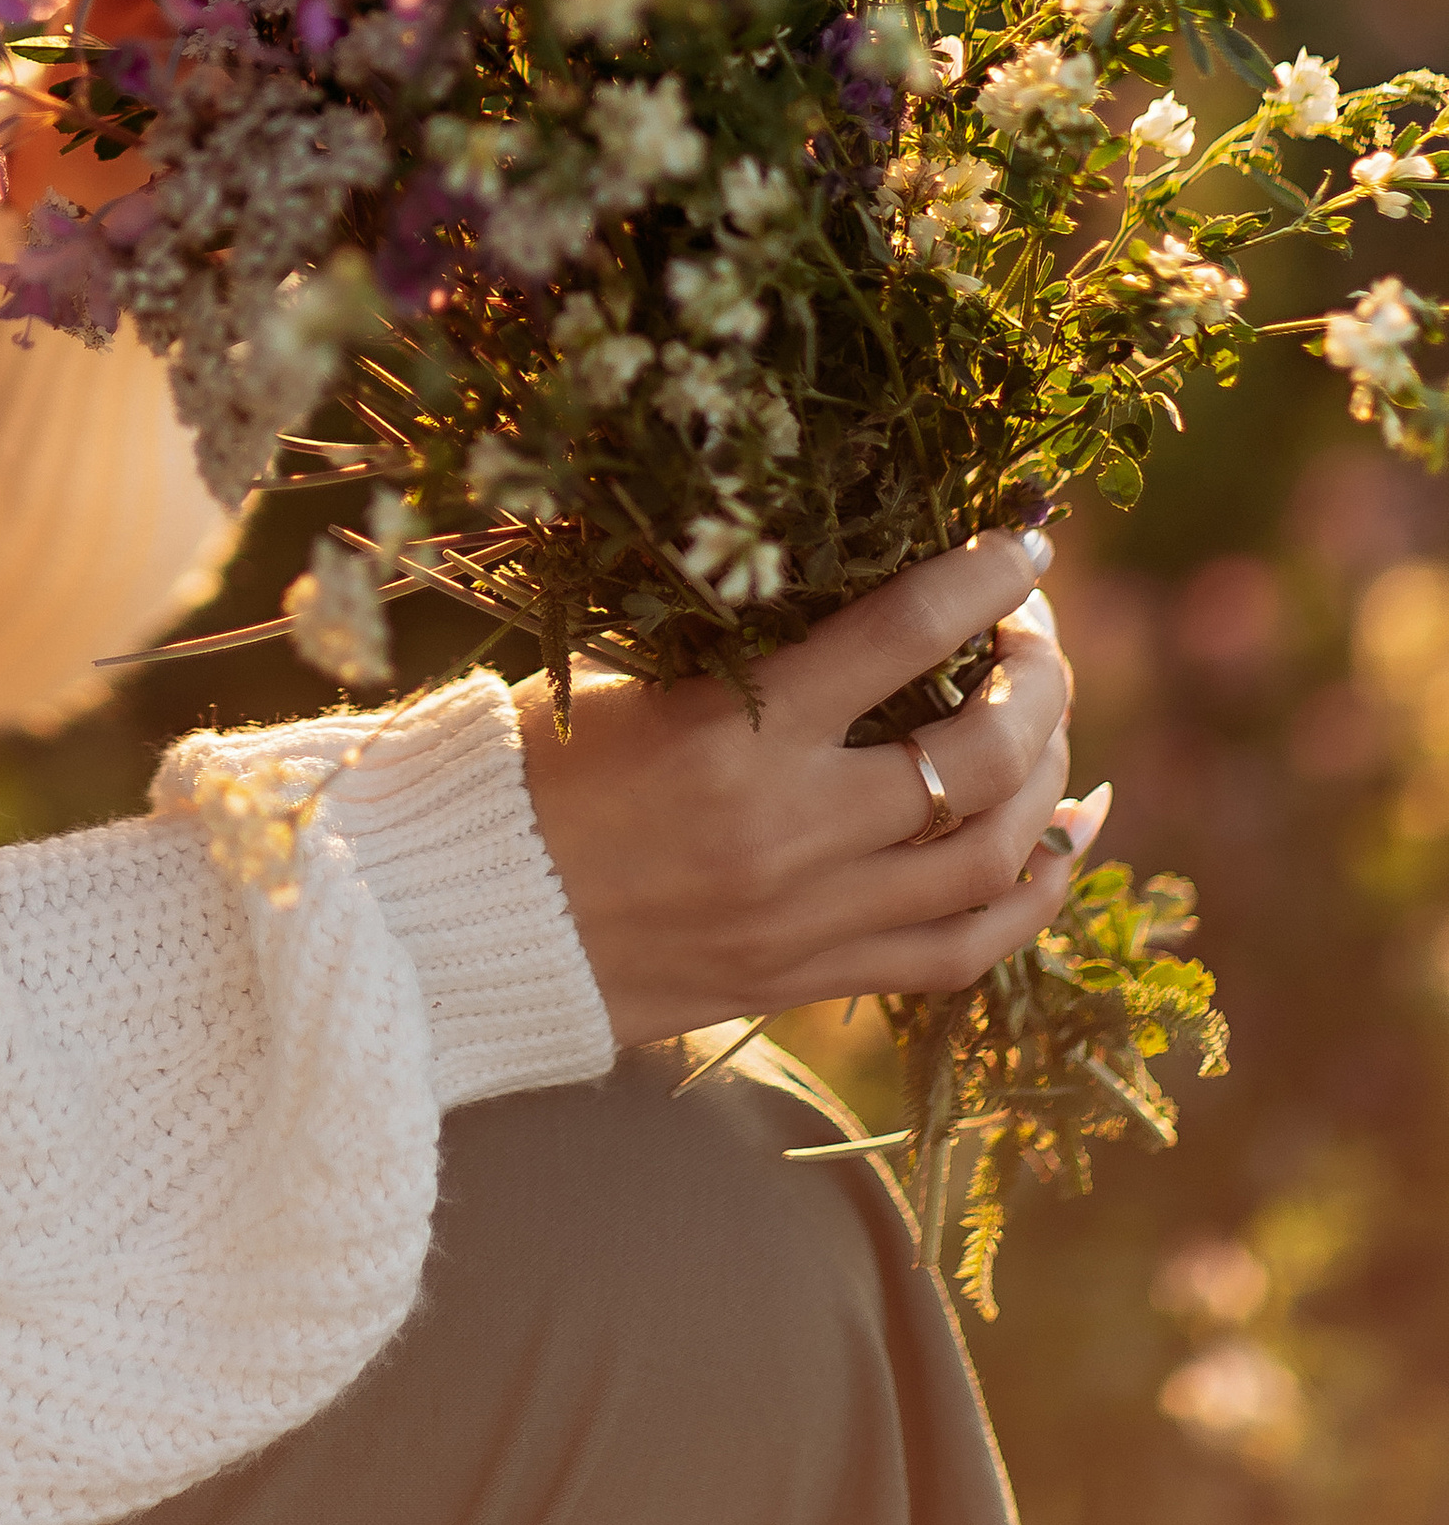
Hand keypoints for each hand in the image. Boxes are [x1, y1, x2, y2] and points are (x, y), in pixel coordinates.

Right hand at [514, 534, 1104, 1046]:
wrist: (460, 924)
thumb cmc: (524, 775)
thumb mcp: (629, 683)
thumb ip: (744, 660)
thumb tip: (856, 613)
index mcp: (734, 732)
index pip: (902, 635)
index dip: (982, 580)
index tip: (1025, 544)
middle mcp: (791, 829)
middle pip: (979, 755)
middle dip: (1036, 680)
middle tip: (1034, 634)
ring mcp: (809, 917)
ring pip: (991, 856)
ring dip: (1047, 780)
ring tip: (1052, 725)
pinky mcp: (808, 980)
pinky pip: (963, 949)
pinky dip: (1032, 896)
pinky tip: (1064, 844)